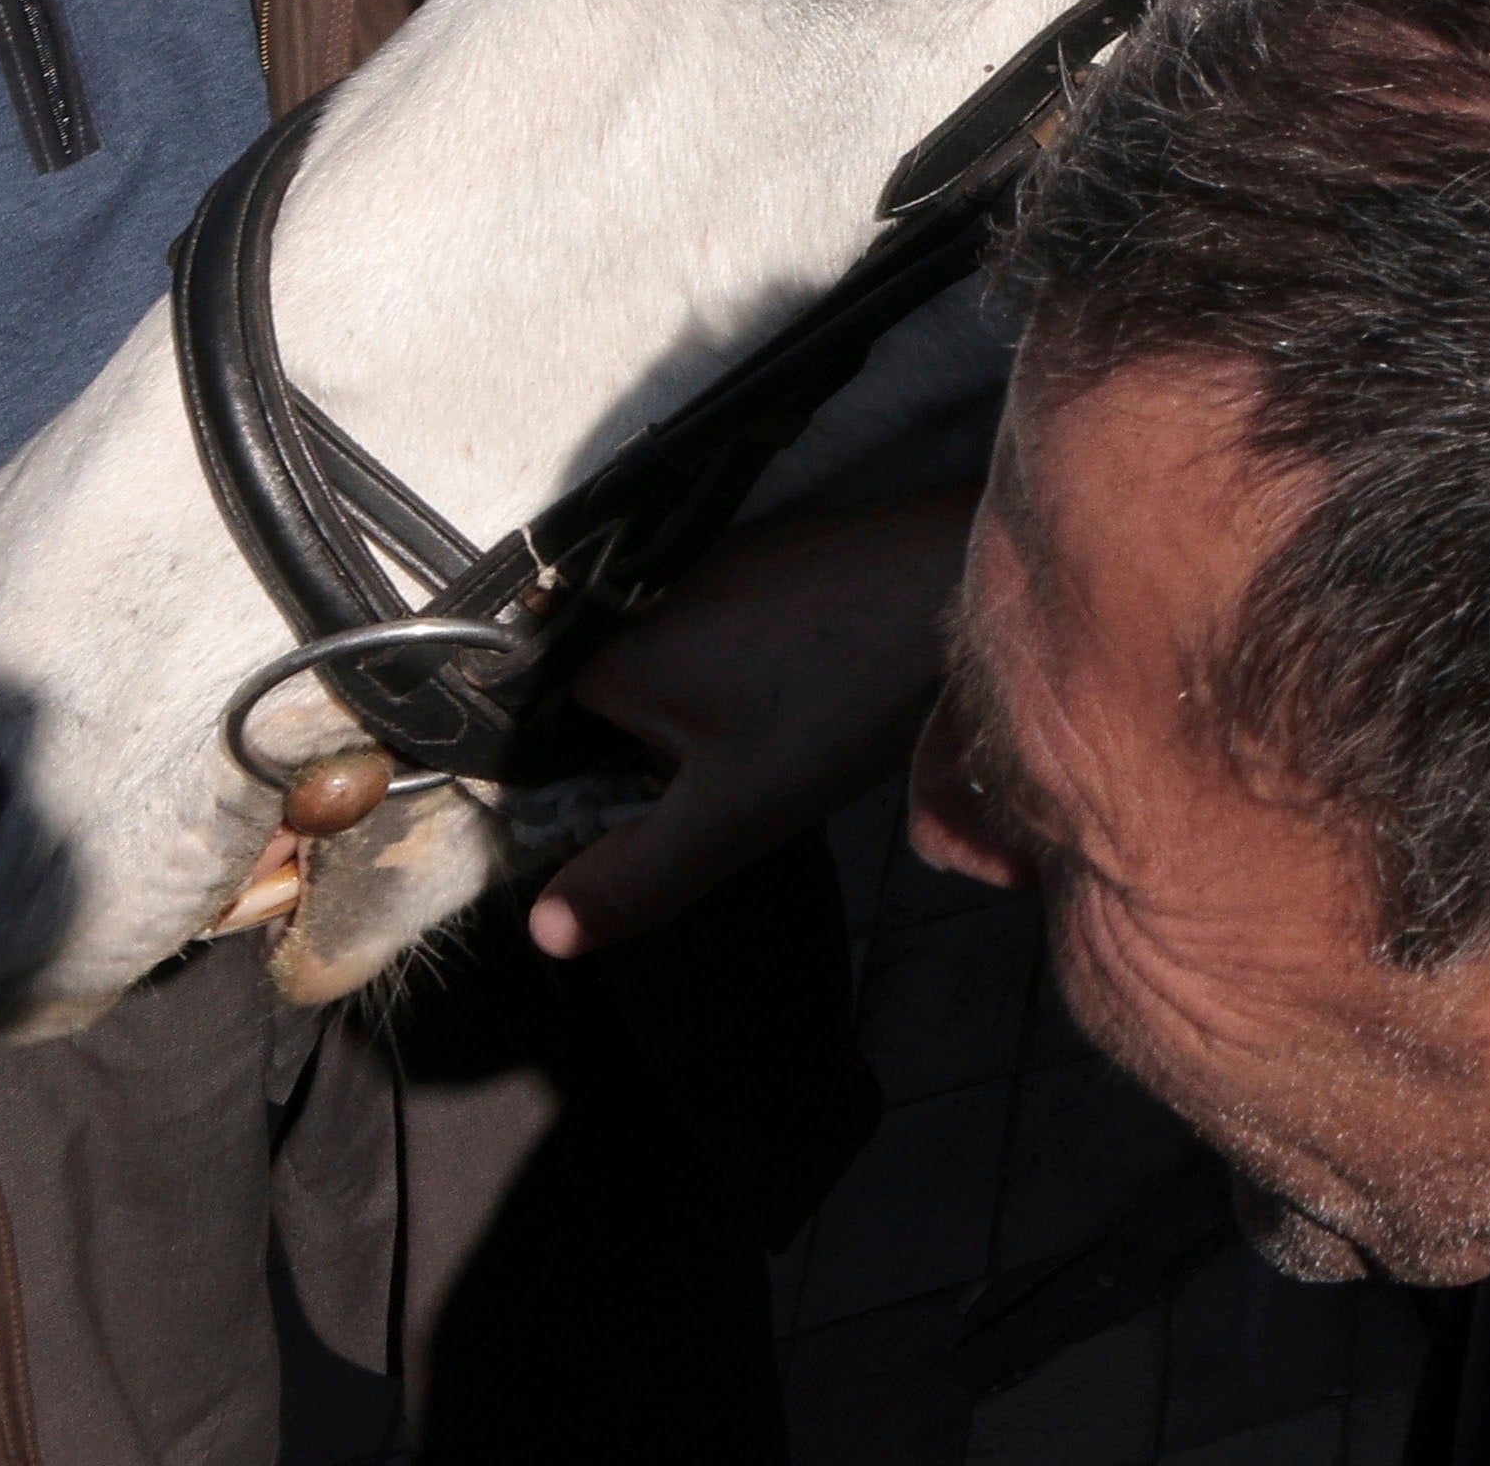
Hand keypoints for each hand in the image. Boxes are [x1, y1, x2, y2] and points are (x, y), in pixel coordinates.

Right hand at [528, 490, 968, 964]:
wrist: (961, 585)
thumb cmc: (840, 698)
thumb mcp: (731, 813)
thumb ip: (634, 876)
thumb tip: (542, 931)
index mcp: (602, 651)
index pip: (529, 734)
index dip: (568, 793)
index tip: (629, 819)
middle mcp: (635, 595)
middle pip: (594, 702)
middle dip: (634, 759)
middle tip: (713, 783)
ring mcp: (703, 565)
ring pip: (658, 668)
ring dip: (689, 720)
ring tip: (764, 737)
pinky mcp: (763, 557)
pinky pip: (712, 632)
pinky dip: (736, 675)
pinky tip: (794, 695)